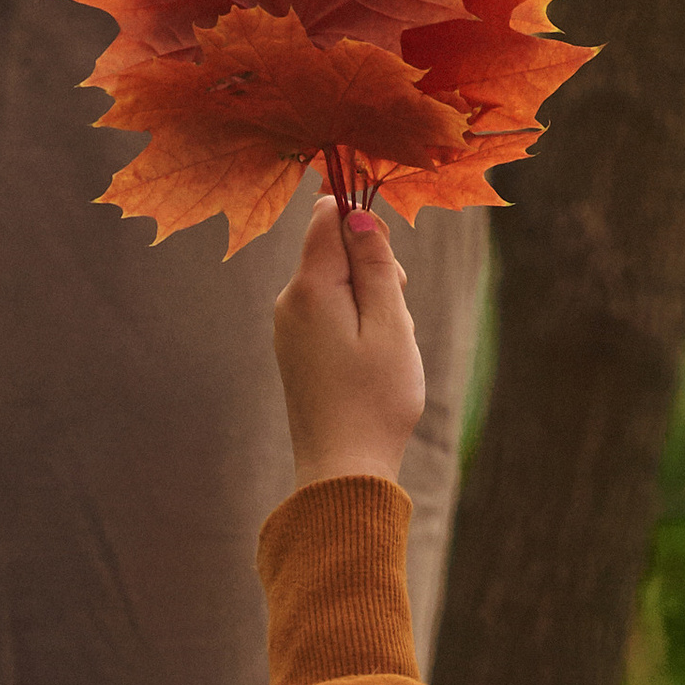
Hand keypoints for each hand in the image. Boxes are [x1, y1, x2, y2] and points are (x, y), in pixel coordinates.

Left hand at [272, 195, 427, 492]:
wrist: (344, 471)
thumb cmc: (375, 398)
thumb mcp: (390, 323)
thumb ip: (375, 264)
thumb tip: (358, 214)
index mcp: (310, 287)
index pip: (328, 215)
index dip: (364, 222)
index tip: (389, 262)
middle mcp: (289, 300)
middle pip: (334, 249)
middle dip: (373, 268)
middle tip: (395, 316)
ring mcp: (289, 326)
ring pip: (336, 282)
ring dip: (369, 299)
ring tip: (384, 346)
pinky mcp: (296, 348)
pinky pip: (330, 310)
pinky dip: (357, 322)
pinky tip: (369, 360)